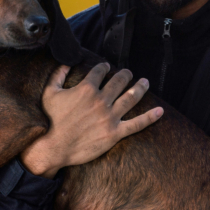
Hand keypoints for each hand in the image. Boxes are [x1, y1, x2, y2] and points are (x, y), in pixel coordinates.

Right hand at [21, 63, 162, 178]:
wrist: (54, 147)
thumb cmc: (50, 120)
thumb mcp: (49, 93)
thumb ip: (58, 75)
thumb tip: (66, 63)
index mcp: (86, 89)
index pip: (100, 71)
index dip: (104, 67)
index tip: (107, 67)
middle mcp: (101, 100)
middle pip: (119, 81)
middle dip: (125, 74)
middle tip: (128, 72)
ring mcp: (110, 117)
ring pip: (131, 97)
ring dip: (140, 87)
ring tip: (145, 82)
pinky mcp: (115, 133)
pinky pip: (136, 124)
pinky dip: (150, 117)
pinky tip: (160, 111)